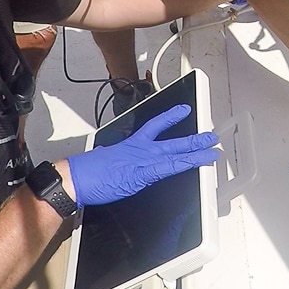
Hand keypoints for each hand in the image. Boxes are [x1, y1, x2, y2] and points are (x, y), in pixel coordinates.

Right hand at [67, 104, 219, 206]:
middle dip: (192, 138)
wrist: (75, 178)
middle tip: (210, 134)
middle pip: (172, 141)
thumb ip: (115, 159)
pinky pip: (173, 166)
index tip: (183, 111)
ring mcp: (144, 160)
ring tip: (213, 146)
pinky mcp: (144, 172)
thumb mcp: (105, 160)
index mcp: (131, 146)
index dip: (170, 118)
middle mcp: (140, 149)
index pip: (154, 127)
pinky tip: (201, 161)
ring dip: (197, 149)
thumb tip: (112, 159)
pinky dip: (189, 162)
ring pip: (177, 152)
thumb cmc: (87, 173)